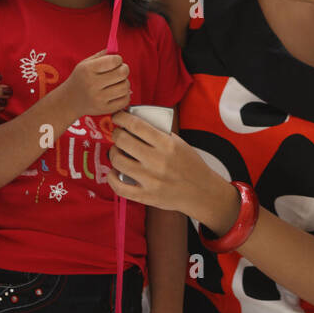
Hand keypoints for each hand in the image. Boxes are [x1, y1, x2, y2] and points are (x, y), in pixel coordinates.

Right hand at [59, 50, 130, 122]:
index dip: (118, 59)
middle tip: (119, 71)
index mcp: (88, 70)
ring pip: (125, 87)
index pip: (114, 61)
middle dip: (124, 69)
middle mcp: (93, 85)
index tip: (115, 62)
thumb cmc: (80, 79)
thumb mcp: (85, 63)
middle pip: (122, 73)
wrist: (69, 101)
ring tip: (117, 82)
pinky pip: (125, 100)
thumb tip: (117, 50)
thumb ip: (102, 55)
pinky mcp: (104, 109)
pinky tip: (117, 92)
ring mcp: (99, 99)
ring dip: (124, 82)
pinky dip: (125, 95)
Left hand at [106, 112, 239, 231]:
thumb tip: (132, 124)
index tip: (117, 116)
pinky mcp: (146, 196)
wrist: (201, 191)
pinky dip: (112, 177)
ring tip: (117, 151)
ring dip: (113, 153)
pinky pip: (119, 187)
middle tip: (117, 134)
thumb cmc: (189, 164)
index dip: (121, 118)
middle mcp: (157, 161)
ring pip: (118, 161)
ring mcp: (150, 180)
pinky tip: (114, 171)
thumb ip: (158, 134)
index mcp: (167, 144)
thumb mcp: (179, 143)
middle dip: (115, 134)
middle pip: (123, 141)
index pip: (136, 125)